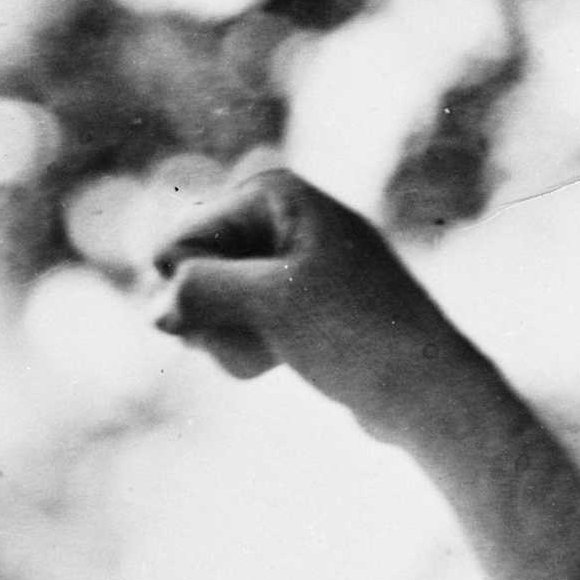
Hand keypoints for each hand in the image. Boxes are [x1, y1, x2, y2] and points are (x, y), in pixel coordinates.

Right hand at [151, 170, 468, 431]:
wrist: (424, 389)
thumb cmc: (355, 334)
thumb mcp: (268, 304)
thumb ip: (197, 291)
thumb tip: (155, 310)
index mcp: (272, 191)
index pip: (176, 245)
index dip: (196, 289)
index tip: (250, 307)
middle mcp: (276, 214)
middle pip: (188, 274)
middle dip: (210, 317)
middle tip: (261, 335)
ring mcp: (284, 259)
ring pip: (207, 306)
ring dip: (226, 340)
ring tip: (273, 353)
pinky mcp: (292, 301)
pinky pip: (236, 325)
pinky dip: (245, 349)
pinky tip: (275, 362)